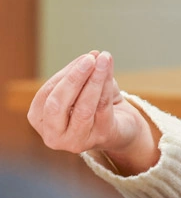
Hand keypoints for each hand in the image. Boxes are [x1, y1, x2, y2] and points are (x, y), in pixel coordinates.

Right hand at [28, 51, 157, 168]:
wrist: (122, 127)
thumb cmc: (95, 105)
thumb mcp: (83, 87)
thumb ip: (83, 73)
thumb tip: (92, 56)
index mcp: (40, 120)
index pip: (46, 94)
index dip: (65, 73)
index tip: (85, 57)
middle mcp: (54, 136)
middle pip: (57, 104)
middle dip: (74, 78)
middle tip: (90, 59)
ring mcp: (76, 141)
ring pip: (83, 108)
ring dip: (94, 80)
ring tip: (104, 60)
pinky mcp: (100, 137)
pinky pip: (102, 108)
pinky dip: (106, 86)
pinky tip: (110, 71)